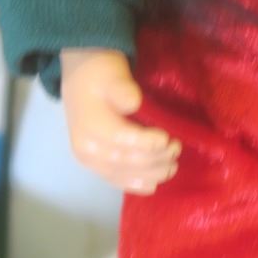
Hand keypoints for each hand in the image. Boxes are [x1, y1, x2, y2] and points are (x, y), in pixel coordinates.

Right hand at [60, 48, 179, 194]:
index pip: (122, 141)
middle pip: (126, 161)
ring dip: (151, 174)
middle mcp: (86, 148)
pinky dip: (137, 184)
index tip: (168, 138)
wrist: (81, 79)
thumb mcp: (112, 74)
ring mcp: (89, 160)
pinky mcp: (96, 165)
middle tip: (177, 148)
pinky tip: (154, 183)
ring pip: (124, 175)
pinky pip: (117, 181)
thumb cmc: (100, 74)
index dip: (148, 143)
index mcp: (89, 126)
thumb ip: (122, 89)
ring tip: (172, 166)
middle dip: (156, 159)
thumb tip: (132, 103)